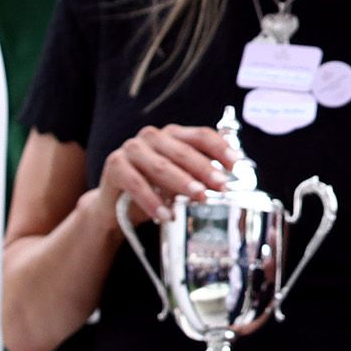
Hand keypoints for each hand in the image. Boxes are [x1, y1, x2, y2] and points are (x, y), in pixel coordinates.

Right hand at [98, 124, 235, 224]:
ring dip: (182, 183)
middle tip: (221, 186)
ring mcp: (132, 148)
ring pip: (161, 166)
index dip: (220, 148)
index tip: (236, 165)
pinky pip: (136, 183)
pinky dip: (152, 200)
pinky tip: (165, 215)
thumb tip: (228, 182)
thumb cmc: (153, 190)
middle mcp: (152, 137)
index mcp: (172, 135)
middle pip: (183, 150)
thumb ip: (198, 175)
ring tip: (199, 197)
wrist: (115, 206)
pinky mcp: (114, 165)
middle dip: (205, 169)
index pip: (200, 135)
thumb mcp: (179, 181)